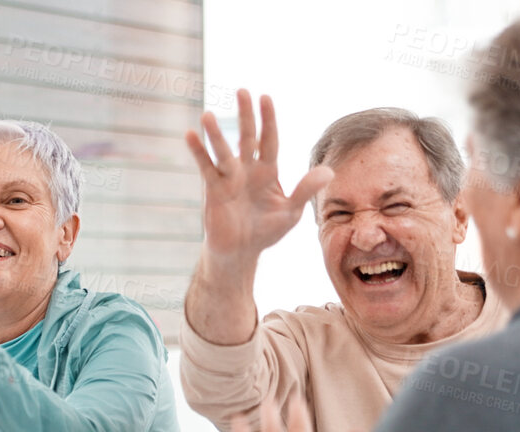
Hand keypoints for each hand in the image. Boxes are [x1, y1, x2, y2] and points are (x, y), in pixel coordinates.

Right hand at [185, 90, 333, 265]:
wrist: (241, 252)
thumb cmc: (266, 231)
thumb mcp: (290, 212)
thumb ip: (305, 190)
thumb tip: (329, 172)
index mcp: (268, 171)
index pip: (270, 140)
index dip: (268, 119)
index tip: (265, 97)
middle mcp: (247, 169)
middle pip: (247, 137)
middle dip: (245, 115)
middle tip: (242, 91)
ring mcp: (229, 178)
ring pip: (223, 151)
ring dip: (216, 134)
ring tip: (208, 115)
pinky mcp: (214, 190)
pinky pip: (206, 168)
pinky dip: (198, 152)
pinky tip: (190, 135)